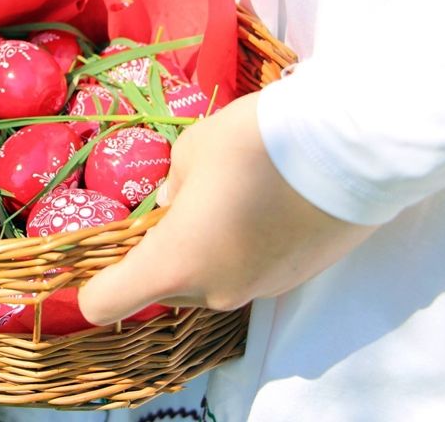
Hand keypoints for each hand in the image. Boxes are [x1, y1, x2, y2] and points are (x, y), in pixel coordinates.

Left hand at [78, 92, 377, 324]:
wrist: (352, 146)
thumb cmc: (254, 142)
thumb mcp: (189, 151)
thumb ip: (168, 189)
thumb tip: (171, 205)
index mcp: (174, 263)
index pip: (105, 302)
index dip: (93, 285)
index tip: (99, 257)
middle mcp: (213, 291)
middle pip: (163, 288)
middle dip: (160, 254)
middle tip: (179, 203)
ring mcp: (258, 290)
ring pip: (208, 279)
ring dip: (204, 251)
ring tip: (230, 198)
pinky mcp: (294, 281)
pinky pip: (247, 272)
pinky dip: (242, 250)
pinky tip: (264, 206)